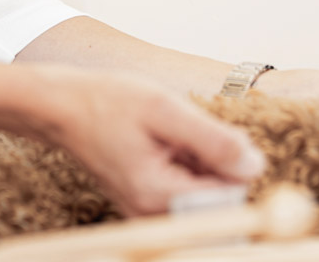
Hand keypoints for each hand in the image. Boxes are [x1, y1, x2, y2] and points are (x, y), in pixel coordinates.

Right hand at [23, 64, 265, 216]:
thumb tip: (255, 166)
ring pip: (203, 194)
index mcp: (158, 197)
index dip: (237, 166)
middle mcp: (152, 215)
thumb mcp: (165, 110)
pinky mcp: (147, 204)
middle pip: (217, 202)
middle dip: (217, 164)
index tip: (220, 136)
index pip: (228, 201)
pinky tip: (168, 142)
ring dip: (202, 162)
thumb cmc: (107, 103)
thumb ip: (213, 140)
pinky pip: (186, 191)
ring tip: (172, 133)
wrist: (63, 108)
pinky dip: (188, 164)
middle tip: (189, 131)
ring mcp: (148, 213)